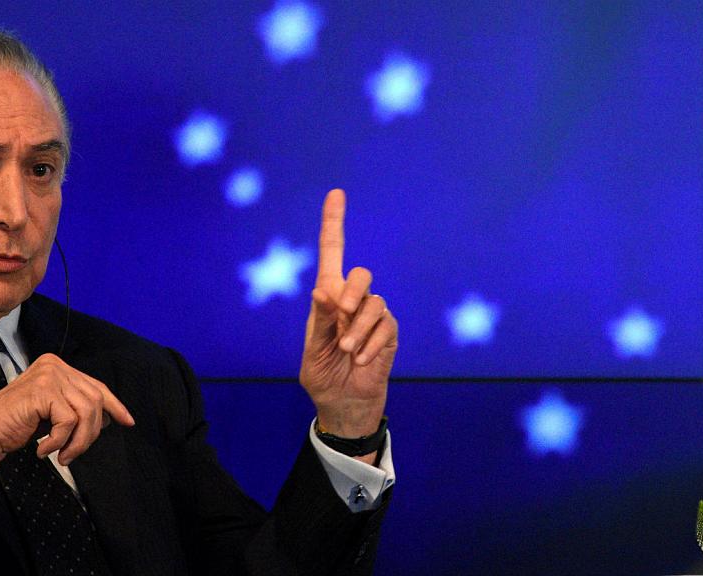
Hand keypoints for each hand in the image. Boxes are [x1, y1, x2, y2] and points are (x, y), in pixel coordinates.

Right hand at [0, 353, 133, 495]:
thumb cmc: (13, 426)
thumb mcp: (51, 412)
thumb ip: (74, 406)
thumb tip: (108, 416)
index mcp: (56, 366)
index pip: (96, 386)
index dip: (114, 406)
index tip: (128, 422)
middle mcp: (54, 365)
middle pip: (95, 400)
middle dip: (91, 432)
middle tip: (74, 453)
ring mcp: (49, 375)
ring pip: (86, 412)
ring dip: (78, 441)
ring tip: (63, 455)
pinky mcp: (43, 390)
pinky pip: (69, 421)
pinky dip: (60, 441)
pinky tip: (43, 449)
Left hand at [300, 189, 397, 457]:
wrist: (343, 405)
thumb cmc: (323, 376)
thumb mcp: (313, 351)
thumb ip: (320, 321)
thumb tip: (325, 289)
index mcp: (328, 299)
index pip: (332, 253)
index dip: (334, 223)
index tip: (336, 193)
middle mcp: (352, 302)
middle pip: (360, 273)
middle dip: (352, 292)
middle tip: (341, 316)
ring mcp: (373, 317)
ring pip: (374, 303)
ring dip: (357, 329)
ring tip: (347, 351)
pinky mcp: (389, 333)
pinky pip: (385, 326)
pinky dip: (369, 344)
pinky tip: (360, 360)